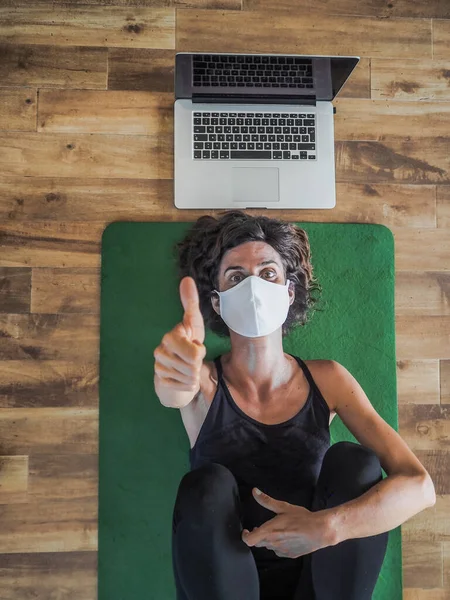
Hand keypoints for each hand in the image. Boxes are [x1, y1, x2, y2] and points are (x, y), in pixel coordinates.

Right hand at [153, 276, 205, 406]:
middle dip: (198, 363)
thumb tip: (186, 278)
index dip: (199, 351)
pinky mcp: (160, 382)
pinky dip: (188, 385)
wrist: (175, 371)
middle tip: (192, 359)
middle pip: (194, 364)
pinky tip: (182, 379)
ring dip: (194, 375)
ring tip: (187, 368)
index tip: (194, 345)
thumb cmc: (186, 345)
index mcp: (171, 336)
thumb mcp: (193, 325)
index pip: (195, 352)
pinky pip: (184, 386)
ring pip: (190, 376)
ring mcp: (159, 367)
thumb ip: (191, 303)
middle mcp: (161, 350)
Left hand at [241, 488, 330, 558]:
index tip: (246, 530)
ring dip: (268, 540)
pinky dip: (278, 544)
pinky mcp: (289, 555)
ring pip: (269, 547)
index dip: (245, 536)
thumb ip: (266, 500)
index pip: (249, 540)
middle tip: (260, 527)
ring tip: (275, 530)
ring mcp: (281, 551)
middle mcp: (273, 543)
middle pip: (258, 543)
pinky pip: (279, 551)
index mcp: (269, 531)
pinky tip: (286, 537)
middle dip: (258, 535)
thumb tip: (254, 491)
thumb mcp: (283, 507)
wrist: (319, 531)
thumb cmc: (301, 518)